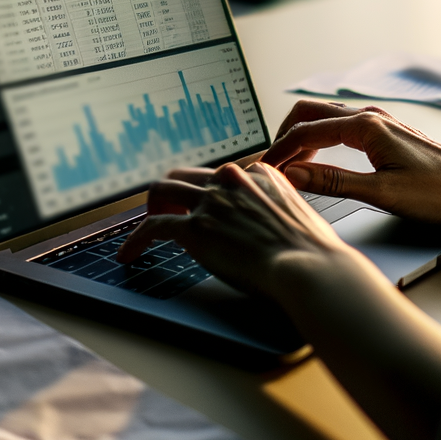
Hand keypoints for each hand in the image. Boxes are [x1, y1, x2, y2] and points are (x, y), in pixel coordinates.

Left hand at [115, 162, 357, 298]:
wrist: (309, 267)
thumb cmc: (311, 252)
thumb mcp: (298, 214)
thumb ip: (275, 209)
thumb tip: (264, 225)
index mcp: (258, 173)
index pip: (221, 176)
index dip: (209, 195)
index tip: (203, 209)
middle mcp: (231, 178)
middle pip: (186, 175)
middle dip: (174, 193)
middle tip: (169, 214)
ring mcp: (211, 200)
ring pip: (162, 190)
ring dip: (152, 208)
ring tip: (145, 228)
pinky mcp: (194, 227)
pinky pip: (152, 227)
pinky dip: (136, 240)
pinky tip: (129, 254)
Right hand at [259, 100, 440, 224]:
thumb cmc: (438, 192)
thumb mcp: (381, 193)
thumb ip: (333, 182)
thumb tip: (294, 175)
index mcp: (365, 126)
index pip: (305, 132)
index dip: (279, 152)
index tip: (264, 171)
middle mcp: (369, 116)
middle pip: (309, 112)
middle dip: (283, 136)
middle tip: (271, 165)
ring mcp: (377, 121)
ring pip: (324, 117)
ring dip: (301, 137)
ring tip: (289, 167)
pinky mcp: (384, 132)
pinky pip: (340, 126)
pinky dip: (319, 139)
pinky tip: (318, 162)